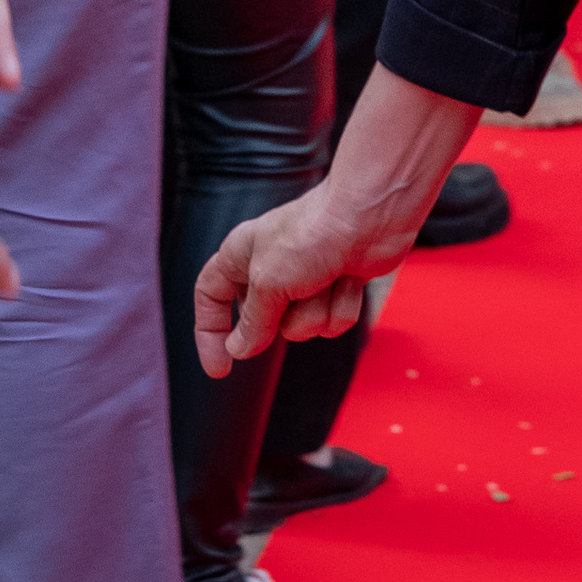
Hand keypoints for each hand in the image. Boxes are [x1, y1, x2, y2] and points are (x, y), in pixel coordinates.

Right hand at [195, 66, 471, 374]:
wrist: (371, 213)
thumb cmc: (314, 231)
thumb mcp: (268, 283)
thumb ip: (252, 323)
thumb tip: (239, 349)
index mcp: (242, 254)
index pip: (211, 295)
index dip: (210, 333)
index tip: (221, 368)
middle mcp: (272, 266)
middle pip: (263, 323)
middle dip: (284, 318)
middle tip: (296, 289)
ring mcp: (307, 277)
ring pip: (302, 328)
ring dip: (316, 311)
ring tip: (326, 277)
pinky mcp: (338, 284)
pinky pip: (333, 322)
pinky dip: (342, 305)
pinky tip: (349, 277)